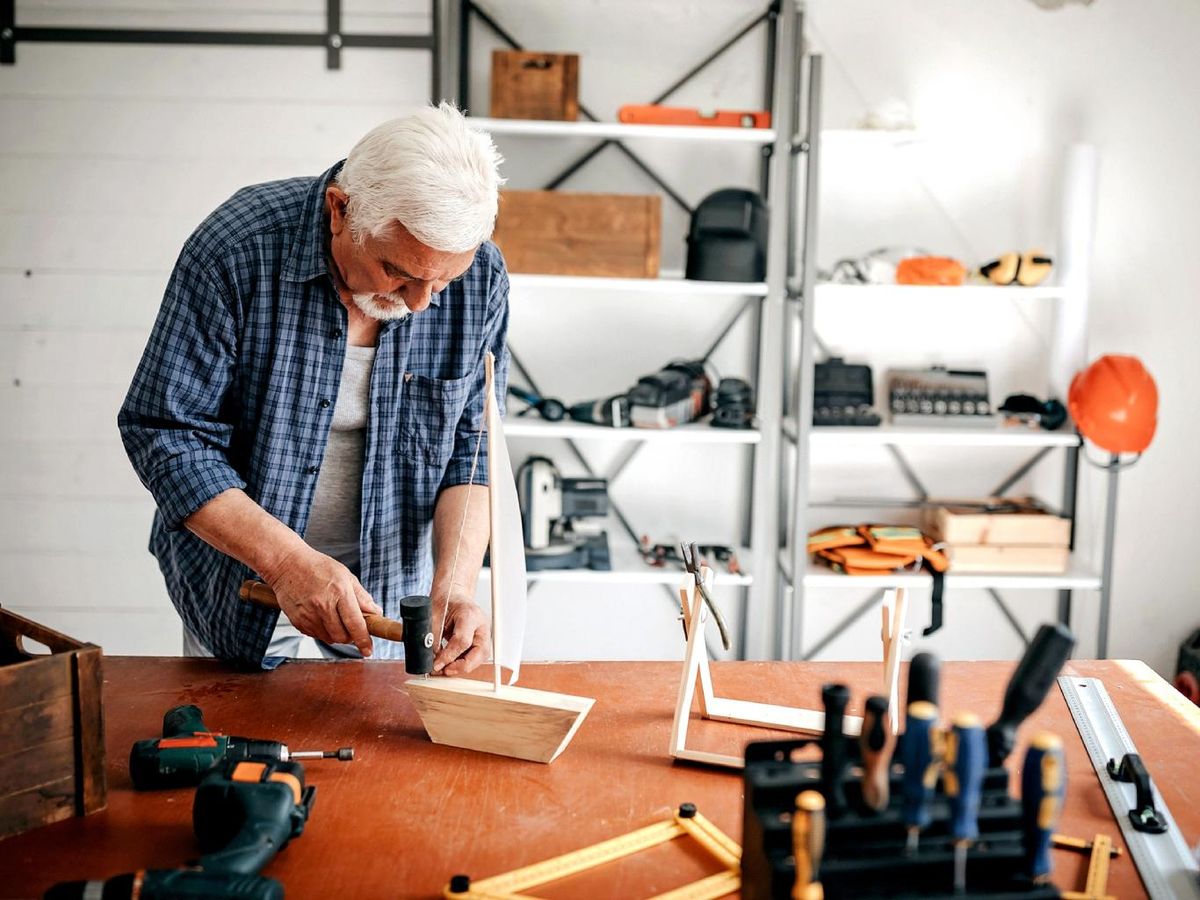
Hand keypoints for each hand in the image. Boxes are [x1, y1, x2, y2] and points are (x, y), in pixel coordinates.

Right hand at [264, 546, 381, 656]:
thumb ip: (362, 596)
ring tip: (334, 616)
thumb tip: (376, 613)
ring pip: (329, 639)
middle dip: (351, 636)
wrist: (287, 565)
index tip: (368, 650)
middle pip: (342, 636)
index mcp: (339, 592)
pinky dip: (323, 631)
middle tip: (351, 625)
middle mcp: (323, 606)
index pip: (355, 623)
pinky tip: (321, 616)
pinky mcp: (298, 621)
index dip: (364, 640)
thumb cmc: (317, 567)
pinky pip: (316, 635)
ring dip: (336, 634)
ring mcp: (308, 615)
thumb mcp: (345, 575)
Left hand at [431, 590, 490, 674]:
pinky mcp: (483, 642)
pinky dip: (463, 663)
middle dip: (461, 666)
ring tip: (444, 669)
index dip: (449, 656)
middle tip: (444, 671)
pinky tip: (450, 665)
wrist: (454, 597)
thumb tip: (430, 657)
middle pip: (479, 653)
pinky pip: (476, 658)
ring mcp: (485, 634)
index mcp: (470, 614)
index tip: (436, 664)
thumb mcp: (434, 616)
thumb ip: (432, 636)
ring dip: (462, 667)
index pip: (463, 641)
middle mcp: (482, 625)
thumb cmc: (445, 603)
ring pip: (480, 658)